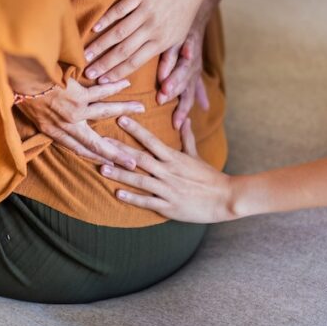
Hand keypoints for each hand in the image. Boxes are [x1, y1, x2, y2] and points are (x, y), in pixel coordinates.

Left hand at [16, 77, 141, 168]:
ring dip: (124, 110)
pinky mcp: (78, 95)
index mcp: (53, 132)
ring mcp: (74, 111)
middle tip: (132, 161)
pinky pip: (100, 92)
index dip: (95, 156)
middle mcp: (67, 126)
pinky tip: (125, 84)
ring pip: (104, 112)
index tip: (109, 163)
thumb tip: (55, 126)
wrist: (19, 80)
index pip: (78, 149)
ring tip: (140, 109)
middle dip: (115, 152)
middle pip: (95, 142)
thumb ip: (46, 123)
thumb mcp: (31, 116)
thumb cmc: (19, 94)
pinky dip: (113, 88)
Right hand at [83, 0, 209, 83]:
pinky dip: (107, 18)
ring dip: (101, 45)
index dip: (118, 73)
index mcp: (161, 42)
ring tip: (86, 54)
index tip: (102, 81)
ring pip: (120, 32)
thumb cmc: (185, 11)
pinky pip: (121, 9)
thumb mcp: (181, 37)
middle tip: (88, 72)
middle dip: (105, 64)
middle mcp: (152, 29)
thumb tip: (163, 81)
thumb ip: (170, 58)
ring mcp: (146, 11)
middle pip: (124, 51)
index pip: (135, 62)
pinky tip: (94, 27)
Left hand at [100, 116, 235, 223]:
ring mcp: (168, 190)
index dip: (135, 130)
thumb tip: (184, 119)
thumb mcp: (196, 156)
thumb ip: (187, 138)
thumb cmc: (210, 177)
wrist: (225, 198)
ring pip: (140, 180)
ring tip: (103, 168)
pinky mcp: (169, 206)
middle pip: (140, 159)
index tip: (120, 119)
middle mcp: (169, 172)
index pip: (151, 140)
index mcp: (175, 158)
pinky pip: (148, 202)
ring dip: (121, 174)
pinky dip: (133, 198)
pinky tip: (118, 193)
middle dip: (120, 150)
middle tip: (100, 143)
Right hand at [157, 20, 210, 130]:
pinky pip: (177, 45)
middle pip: (184, 83)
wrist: (198, 11)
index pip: (187, 96)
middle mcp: (191, 65)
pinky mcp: (180, 35)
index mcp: (193, 75)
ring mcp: (187, 51)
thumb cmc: (192, 44)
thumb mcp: (195, 68)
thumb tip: (204, 108)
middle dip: (174, 94)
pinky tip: (173, 59)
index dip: (182, 110)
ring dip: (174, 77)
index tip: (175, 126)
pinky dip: (176, 52)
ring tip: (164, 86)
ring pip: (181, 67)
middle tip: (162, 102)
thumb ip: (197, 89)